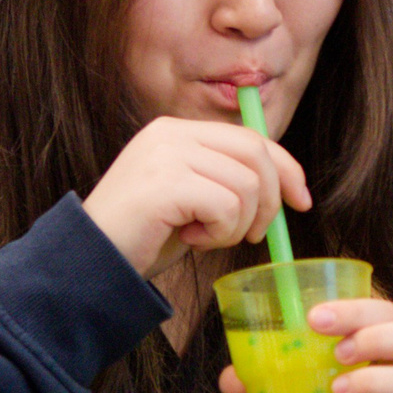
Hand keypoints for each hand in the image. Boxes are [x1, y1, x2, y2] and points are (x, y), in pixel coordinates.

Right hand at [81, 117, 311, 277]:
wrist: (90, 261)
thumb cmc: (143, 237)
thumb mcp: (192, 199)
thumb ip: (226, 181)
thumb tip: (285, 188)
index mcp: (177, 131)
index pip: (251, 138)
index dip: (286, 169)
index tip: (301, 202)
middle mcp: (171, 134)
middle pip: (256, 154)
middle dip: (270, 201)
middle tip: (255, 236)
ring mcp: (166, 154)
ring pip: (246, 185)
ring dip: (238, 225)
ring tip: (205, 238)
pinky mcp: (165, 183)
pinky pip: (227, 206)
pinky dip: (220, 232)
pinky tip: (190, 240)